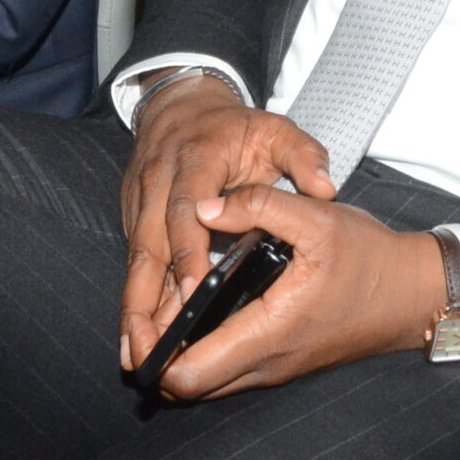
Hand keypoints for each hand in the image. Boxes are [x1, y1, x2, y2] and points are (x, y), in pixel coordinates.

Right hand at [118, 76, 333, 372]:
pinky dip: (134, 301)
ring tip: (136, 354)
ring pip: (135, 261)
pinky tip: (136, 337)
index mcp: (194, 160)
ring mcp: (140, 202)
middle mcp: (159, 183)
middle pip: (149, 245)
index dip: (188, 250)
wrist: (181, 105)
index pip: (186, 208)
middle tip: (153, 346)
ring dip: (133, 309)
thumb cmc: (236, 127)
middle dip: (146, 299)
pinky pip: (134, 264)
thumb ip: (304, 156)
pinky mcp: (133, 218)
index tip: (195, 291)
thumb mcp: (276, 129)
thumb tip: (326, 188)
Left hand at [149, 189, 445, 401]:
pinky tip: (201, 311)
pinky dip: (204, 350)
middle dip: (159, 356)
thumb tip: (204, 207)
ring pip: (207, 381)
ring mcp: (274, 367)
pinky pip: (228, 369)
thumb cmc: (368, 259)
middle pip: (189, 386)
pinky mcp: (280, 361)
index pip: (191, 372)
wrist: (411, 294)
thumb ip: (257, 206)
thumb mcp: (317, 217)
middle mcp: (267, 362)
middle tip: (143, 315)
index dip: (155, 354)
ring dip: (180, 354)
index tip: (137, 325)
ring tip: (166, 309)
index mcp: (270, 331)